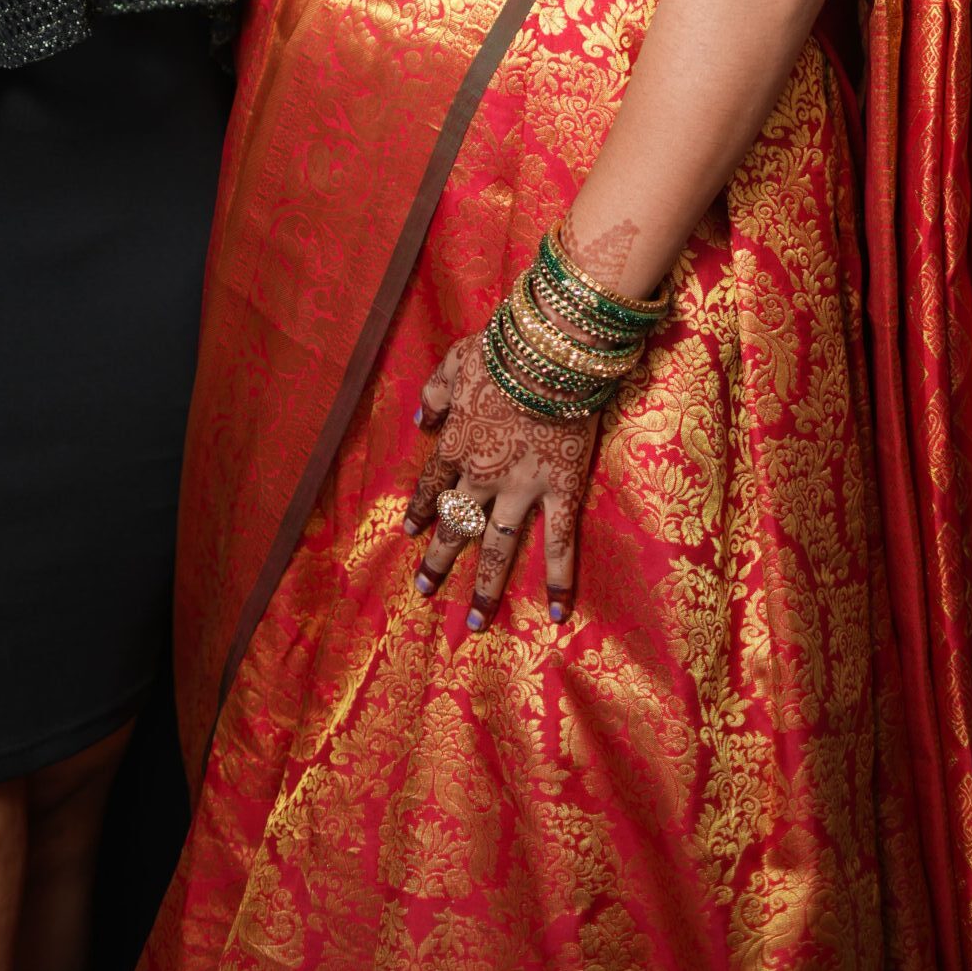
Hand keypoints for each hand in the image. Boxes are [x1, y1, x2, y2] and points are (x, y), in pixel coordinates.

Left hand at [403, 332, 597, 632]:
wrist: (548, 353)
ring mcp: (521, 488)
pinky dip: (558, 579)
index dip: (423, 508)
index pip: (433, 485)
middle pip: (457, 525)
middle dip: (439, 560)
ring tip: (475, 622)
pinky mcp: (561, 490)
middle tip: (424, 589)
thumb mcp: (455, 361)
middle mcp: (482, 475)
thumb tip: (421, 419)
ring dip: (486, 587)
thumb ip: (435, 393)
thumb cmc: (502, 349)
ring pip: (498, 547)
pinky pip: (559, 543)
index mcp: (456, 443)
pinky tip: (556, 613)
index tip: (410, 532)